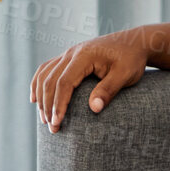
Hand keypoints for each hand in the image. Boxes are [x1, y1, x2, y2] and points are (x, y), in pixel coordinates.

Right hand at [30, 31, 148, 132]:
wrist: (134, 42)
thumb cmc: (131, 59)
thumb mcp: (125, 75)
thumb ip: (109, 90)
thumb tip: (94, 109)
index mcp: (84, 56)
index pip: (64, 82)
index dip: (59, 104)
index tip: (57, 122)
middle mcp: (71, 53)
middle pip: (50, 80)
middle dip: (48, 106)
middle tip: (51, 128)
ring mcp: (68, 54)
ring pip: (44, 75)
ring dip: (41, 97)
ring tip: (44, 119)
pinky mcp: (68, 57)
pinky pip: (46, 70)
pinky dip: (38, 84)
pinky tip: (35, 99)